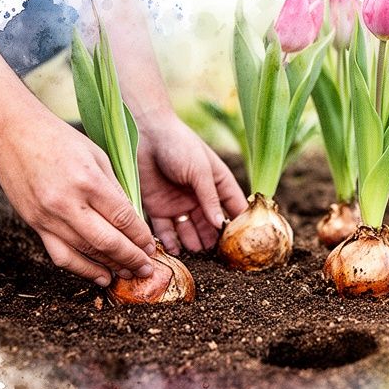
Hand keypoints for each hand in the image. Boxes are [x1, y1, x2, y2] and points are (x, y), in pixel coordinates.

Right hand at [0, 115, 156, 285]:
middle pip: (108, 242)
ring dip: (111, 267)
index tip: (151, 247)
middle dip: (132, 259)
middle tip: (147, 268)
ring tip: (129, 273)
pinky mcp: (35, 224)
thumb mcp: (97, 155)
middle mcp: (67, 202)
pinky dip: (83, 270)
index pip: (123, 218)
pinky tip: (101, 276)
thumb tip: (132, 220)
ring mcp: (48, 217)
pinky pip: (62, 256)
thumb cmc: (58, 138)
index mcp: (88, 181)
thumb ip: (115, 188)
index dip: (140, 237)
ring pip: (86, 253)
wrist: (11, 133)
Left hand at [138, 117, 246, 253]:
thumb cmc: (178, 144)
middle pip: (210, 224)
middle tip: (216, 255)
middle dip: (213, 239)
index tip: (243, 242)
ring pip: (189, 230)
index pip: (233, 207)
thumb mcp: (200, 170)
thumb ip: (209, 198)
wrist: (145, 133)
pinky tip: (176, 250)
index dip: (239, 224)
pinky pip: (166, 229)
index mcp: (217, 184)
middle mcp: (200, 197)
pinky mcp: (158, 208)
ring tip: (197, 252)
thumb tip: (220, 224)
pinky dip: (170, 241)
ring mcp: (179, 204)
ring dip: (193, 242)